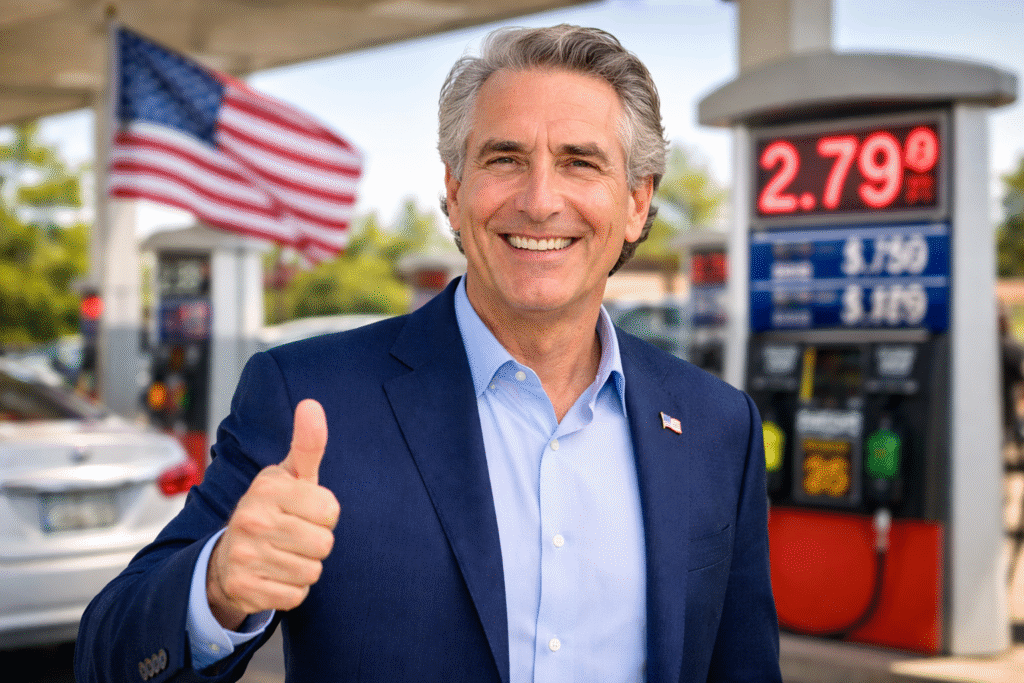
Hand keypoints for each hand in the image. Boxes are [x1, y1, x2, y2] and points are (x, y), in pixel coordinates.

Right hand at [207, 399, 339, 629]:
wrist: (228, 555)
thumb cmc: (273, 509)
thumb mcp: (291, 475)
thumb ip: (308, 444)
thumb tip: (312, 405)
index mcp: (267, 488)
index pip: (330, 510)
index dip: (324, 514)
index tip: (304, 511)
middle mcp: (251, 519)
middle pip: (324, 544)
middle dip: (316, 542)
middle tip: (293, 535)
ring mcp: (245, 555)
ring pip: (312, 572)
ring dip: (304, 566)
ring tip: (283, 553)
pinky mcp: (244, 588)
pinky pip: (296, 596)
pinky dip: (291, 589)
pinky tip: (274, 574)